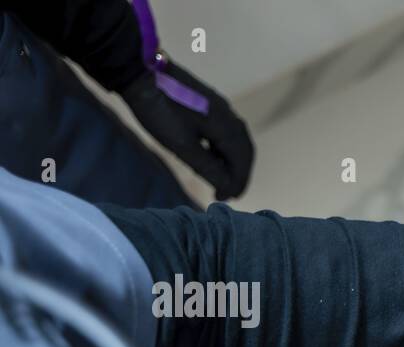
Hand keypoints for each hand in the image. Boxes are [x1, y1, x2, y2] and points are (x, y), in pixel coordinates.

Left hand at [122, 63, 254, 200]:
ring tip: (220, 177)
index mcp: (226, 127)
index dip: (237, 183)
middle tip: (228, 192)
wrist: (139, 72)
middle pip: (244, 151)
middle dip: (239, 174)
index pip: (242, 161)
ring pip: (236, 140)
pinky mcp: (208, 102)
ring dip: (232, 161)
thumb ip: (208, 168)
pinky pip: (226, 130)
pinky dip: (223, 148)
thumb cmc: (159, 111)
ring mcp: (220, 106)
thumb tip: (227, 187)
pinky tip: (211, 155)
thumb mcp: (182, 146)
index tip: (225, 199)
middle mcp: (229, 115)